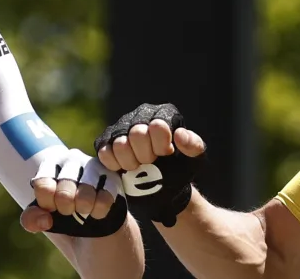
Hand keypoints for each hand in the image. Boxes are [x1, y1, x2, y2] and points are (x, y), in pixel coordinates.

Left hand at [21, 148, 127, 236]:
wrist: (94, 222)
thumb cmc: (63, 214)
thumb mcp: (42, 217)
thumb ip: (31, 219)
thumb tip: (46, 220)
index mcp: (51, 163)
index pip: (43, 185)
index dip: (46, 204)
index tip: (51, 208)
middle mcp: (72, 158)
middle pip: (64, 192)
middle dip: (65, 210)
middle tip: (69, 211)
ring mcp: (94, 166)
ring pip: (85, 197)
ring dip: (83, 211)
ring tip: (84, 211)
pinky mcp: (113, 177)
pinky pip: (104, 200)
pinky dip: (98, 213)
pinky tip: (97, 212)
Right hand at [94, 103, 204, 226]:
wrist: (160, 185)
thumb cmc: (179, 168)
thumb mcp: (194, 159)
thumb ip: (193, 146)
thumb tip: (178, 134)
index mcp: (163, 114)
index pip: (157, 125)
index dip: (161, 145)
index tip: (166, 154)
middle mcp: (140, 115)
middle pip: (137, 134)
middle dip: (146, 155)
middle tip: (151, 161)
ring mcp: (121, 127)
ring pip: (120, 144)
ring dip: (131, 162)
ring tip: (139, 166)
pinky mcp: (106, 142)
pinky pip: (105, 152)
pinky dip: (116, 165)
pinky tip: (125, 167)